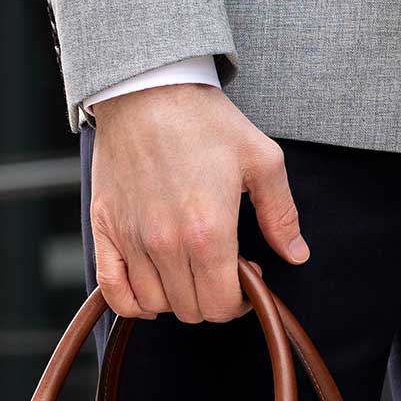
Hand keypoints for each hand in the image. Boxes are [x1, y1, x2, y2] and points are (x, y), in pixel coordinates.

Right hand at [89, 83, 308, 322]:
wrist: (148, 90)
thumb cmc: (205, 121)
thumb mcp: (261, 160)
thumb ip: (282, 214)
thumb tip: (295, 255)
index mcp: (209, 231)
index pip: (222, 304)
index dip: (239, 302)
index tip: (245, 277)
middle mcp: (167, 243)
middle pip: (191, 309)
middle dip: (212, 299)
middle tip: (220, 269)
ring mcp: (132, 239)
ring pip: (156, 303)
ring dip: (177, 298)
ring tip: (189, 270)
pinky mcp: (105, 228)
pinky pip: (113, 290)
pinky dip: (131, 302)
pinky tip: (149, 292)